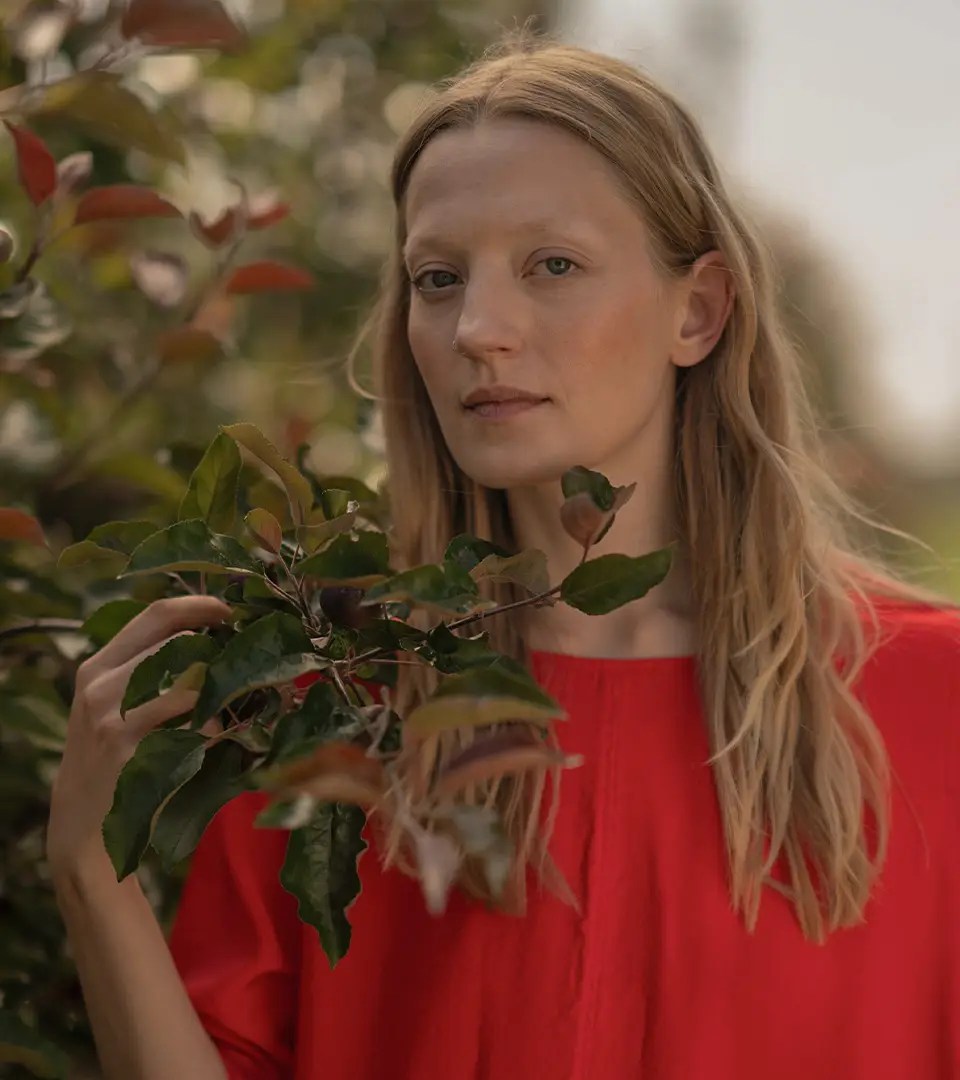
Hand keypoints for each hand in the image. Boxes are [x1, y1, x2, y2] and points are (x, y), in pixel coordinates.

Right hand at [47, 595, 231, 879]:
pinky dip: (216, 729)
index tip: (232, 610)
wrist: (81, 822)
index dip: (200, 605)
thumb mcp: (117, 704)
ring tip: (236, 707)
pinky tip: (219, 741)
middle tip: (248, 660)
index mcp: (100, 665)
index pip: (156, 614)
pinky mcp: (128, 749)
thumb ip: (152, 669)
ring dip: (222, 692)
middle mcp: (100, 683)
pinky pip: (192, 725)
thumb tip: (218, 636)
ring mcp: (112, 716)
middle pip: (178, 642)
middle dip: (221, 648)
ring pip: (189, 681)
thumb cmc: (116, 756)